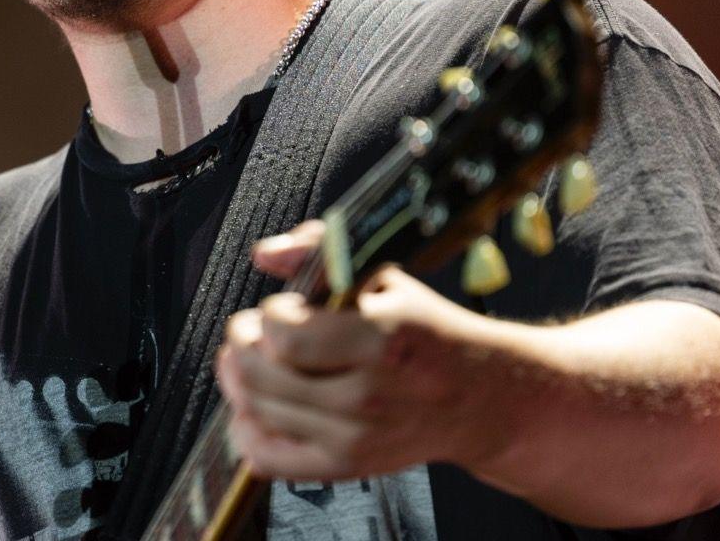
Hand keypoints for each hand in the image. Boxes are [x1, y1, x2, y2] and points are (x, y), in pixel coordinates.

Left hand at [214, 220, 505, 480]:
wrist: (479, 398)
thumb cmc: (429, 334)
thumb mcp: (385, 277)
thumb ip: (321, 253)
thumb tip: (267, 254)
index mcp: (382, 338)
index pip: (286, 336)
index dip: (269, 315)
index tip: (283, 307)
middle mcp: (367, 395)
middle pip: (261, 376)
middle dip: (242, 343)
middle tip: (252, 330)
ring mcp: (355, 437)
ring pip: (257, 411)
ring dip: (240, 378)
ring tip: (255, 359)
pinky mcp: (345, 466)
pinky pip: (267, 457)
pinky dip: (246, 430)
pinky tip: (255, 406)